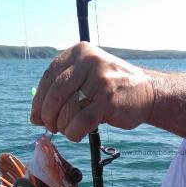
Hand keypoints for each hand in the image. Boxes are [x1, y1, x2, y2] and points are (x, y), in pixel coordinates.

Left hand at [30, 42, 153, 141]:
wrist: (149, 92)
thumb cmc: (115, 88)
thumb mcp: (89, 75)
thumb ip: (65, 88)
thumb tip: (36, 115)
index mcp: (80, 52)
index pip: (49, 77)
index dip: (39, 100)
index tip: (36, 117)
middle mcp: (88, 61)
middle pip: (55, 93)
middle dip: (48, 116)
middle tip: (51, 127)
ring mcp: (100, 79)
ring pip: (67, 109)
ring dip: (63, 126)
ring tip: (68, 130)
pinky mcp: (108, 99)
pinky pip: (81, 121)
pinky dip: (74, 132)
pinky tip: (77, 134)